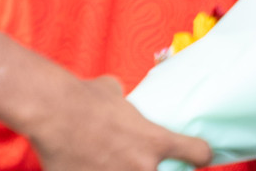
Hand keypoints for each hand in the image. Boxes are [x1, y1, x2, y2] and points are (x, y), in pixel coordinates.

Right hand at [24, 74, 212, 170]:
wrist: (53, 112)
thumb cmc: (85, 96)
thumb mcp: (115, 92)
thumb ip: (122, 102)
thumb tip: (117, 97)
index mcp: (155, 141)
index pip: (199, 154)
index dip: (201, 155)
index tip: (200, 156)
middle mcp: (142, 167)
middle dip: (159, 169)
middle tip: (146, 161)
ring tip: (113, 164)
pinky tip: (89, 167)